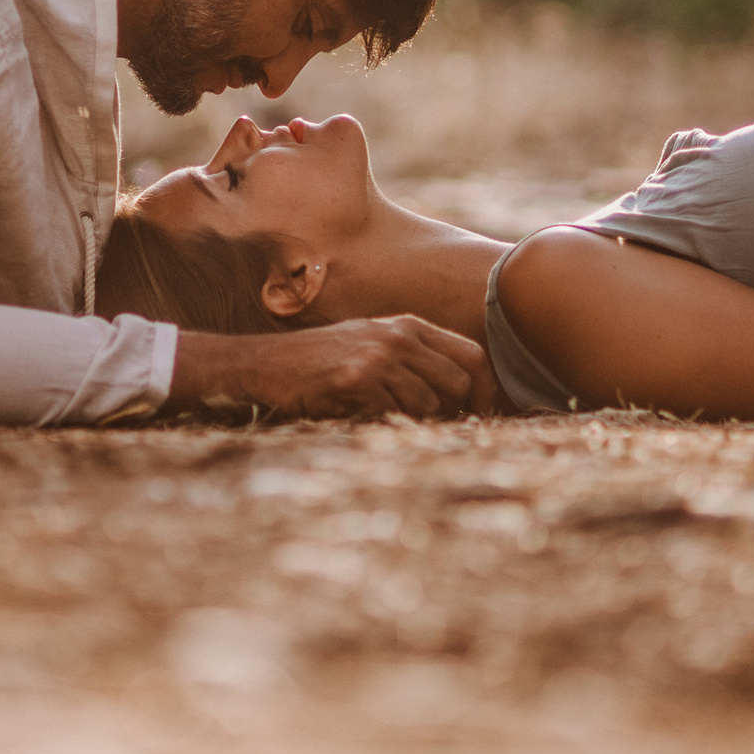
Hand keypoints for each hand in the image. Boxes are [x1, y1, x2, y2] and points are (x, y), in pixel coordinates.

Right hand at [173, 317, 493, 419]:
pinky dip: (381, 421)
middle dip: (453, 410)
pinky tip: (356, 412)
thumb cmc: (324, 361)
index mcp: (408, 326)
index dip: (484, 390)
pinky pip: (392, 413)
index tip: (481, 414)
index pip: (471, 356)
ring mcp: (378, 356)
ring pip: (428, 404)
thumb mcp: (372, 344)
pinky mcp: (357, 379)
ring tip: (380, 413)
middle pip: (458, 382)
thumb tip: (463, 394)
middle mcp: (398, 336)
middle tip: (434, 427)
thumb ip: (414, 359)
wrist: (268, 363)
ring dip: (411, 419)